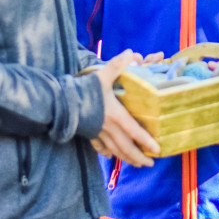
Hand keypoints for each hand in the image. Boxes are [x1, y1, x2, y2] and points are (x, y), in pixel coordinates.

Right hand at [92, 50, 159, 166]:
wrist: (61, 103)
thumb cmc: (84, 90)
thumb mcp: (102, 75)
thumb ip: (118, 64)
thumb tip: (130, 53)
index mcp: (116, 116)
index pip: (135, 132)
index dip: (147, 141)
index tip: (158, 150)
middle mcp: (109, 128)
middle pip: (127, 147)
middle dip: (139, 157)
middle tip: (150, 164)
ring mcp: (98, 133)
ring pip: (115, 151)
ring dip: (127, 158)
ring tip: (136, 164)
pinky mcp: (89, 134)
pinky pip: (100, 147)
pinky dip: (106, 153)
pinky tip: (110, 157)